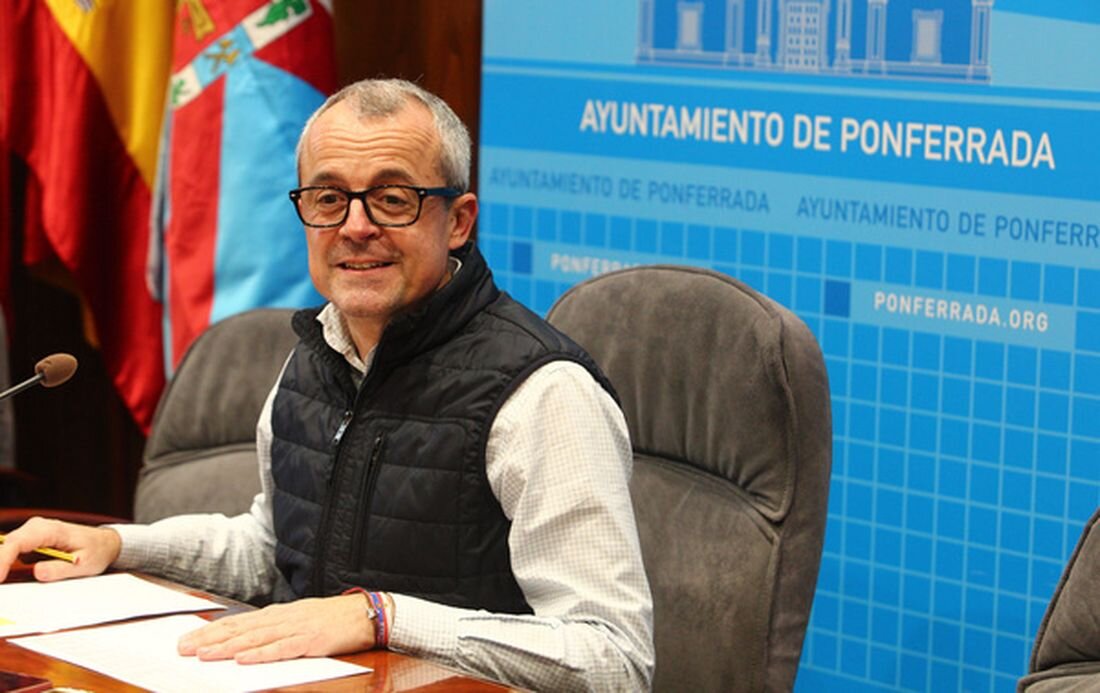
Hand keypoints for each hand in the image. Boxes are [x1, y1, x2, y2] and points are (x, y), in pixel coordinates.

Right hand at [0, 517, 120, 582]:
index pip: (18, 543)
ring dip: (4, 563)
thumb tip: (37, 572)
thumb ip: (60, 569)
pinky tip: (15, 571)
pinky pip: (14, 551)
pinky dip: (9, 562)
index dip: (3, 560)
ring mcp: (33, 532)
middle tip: (1, 581)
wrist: (104, 543)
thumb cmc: (96, 551)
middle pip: (7, 544)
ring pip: (8, 547)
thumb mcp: (83, 565)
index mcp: (52, 530)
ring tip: (7, 577)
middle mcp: (38, 526)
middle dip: (0, 562)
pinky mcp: (31, 539)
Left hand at [178, 594, 374, 663]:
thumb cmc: (334, 620)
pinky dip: (262, 654)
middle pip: (241, 629)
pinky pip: (283, 649)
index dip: (211, 630)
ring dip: (228, 647)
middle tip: (183, 648)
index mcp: (279, 615)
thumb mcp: (300, 621)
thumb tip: (246, 641)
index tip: (187, 639)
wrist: (367, 613)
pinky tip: (244, 659)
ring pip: (256, 638)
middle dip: (210, 638)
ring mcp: (297, 628)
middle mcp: (283, 618)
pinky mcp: (312, 641)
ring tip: (204, 654)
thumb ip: (275, 630)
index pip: (238, 623)